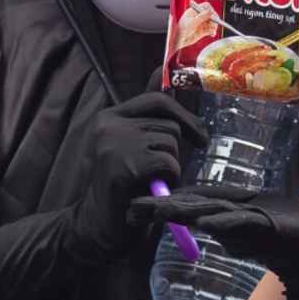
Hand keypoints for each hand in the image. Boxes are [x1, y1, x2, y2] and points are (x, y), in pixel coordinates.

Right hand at [69, 92, 208, 263]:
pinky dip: (169, 179)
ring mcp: (113, 144)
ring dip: (172, 167)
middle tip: (163, 173)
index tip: (200, 136)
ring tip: (152, 182)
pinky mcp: (122, 166)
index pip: (157, 100)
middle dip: (176, 151)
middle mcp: (108, 125)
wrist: (98, 228)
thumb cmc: (123, 188)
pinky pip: (167, 162)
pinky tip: (153, 190)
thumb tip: (159, 71)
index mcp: (109, 117)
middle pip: (169, 124)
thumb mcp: (135, 146)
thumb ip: (147, 114)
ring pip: (171, 143)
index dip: (185, 116)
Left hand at [128, 186, 298, 287]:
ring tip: (160, 211)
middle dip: (162, 206)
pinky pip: (242, 224)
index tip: (132, 210)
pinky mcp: (267, 224)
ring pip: (212, 210)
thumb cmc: (281, 240)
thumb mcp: (244, 239)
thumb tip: (202, 226)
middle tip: (133, 206)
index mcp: (226, 213)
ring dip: (186, 210)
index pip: (188, 208)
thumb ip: (225, 232)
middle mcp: (234, 210)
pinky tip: (205, 223)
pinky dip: (223, 223)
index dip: (161, 208)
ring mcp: (251, 215)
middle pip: (193, 205)